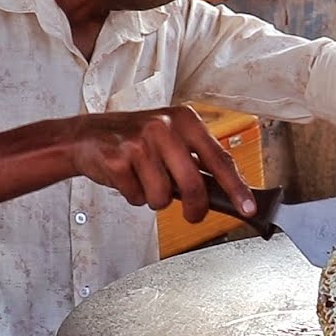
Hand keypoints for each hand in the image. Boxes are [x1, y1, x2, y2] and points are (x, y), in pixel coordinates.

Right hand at [65, 105, 253, 223]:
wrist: (87, 136)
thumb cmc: (135, 141)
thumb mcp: (171, 139)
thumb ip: (197, 162)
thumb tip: (229, 193)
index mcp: (185, 120)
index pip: (219, 159)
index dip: (236, 188)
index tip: (248, 207)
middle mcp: (164, 127)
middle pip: (194, 185)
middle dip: (195, 208)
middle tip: (193, 215)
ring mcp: (140, 142)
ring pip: (163, 197)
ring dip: (155, 199)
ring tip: (145, 181)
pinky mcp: (118, 158)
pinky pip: (137, 198)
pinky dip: (133, 196)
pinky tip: (127, 178)